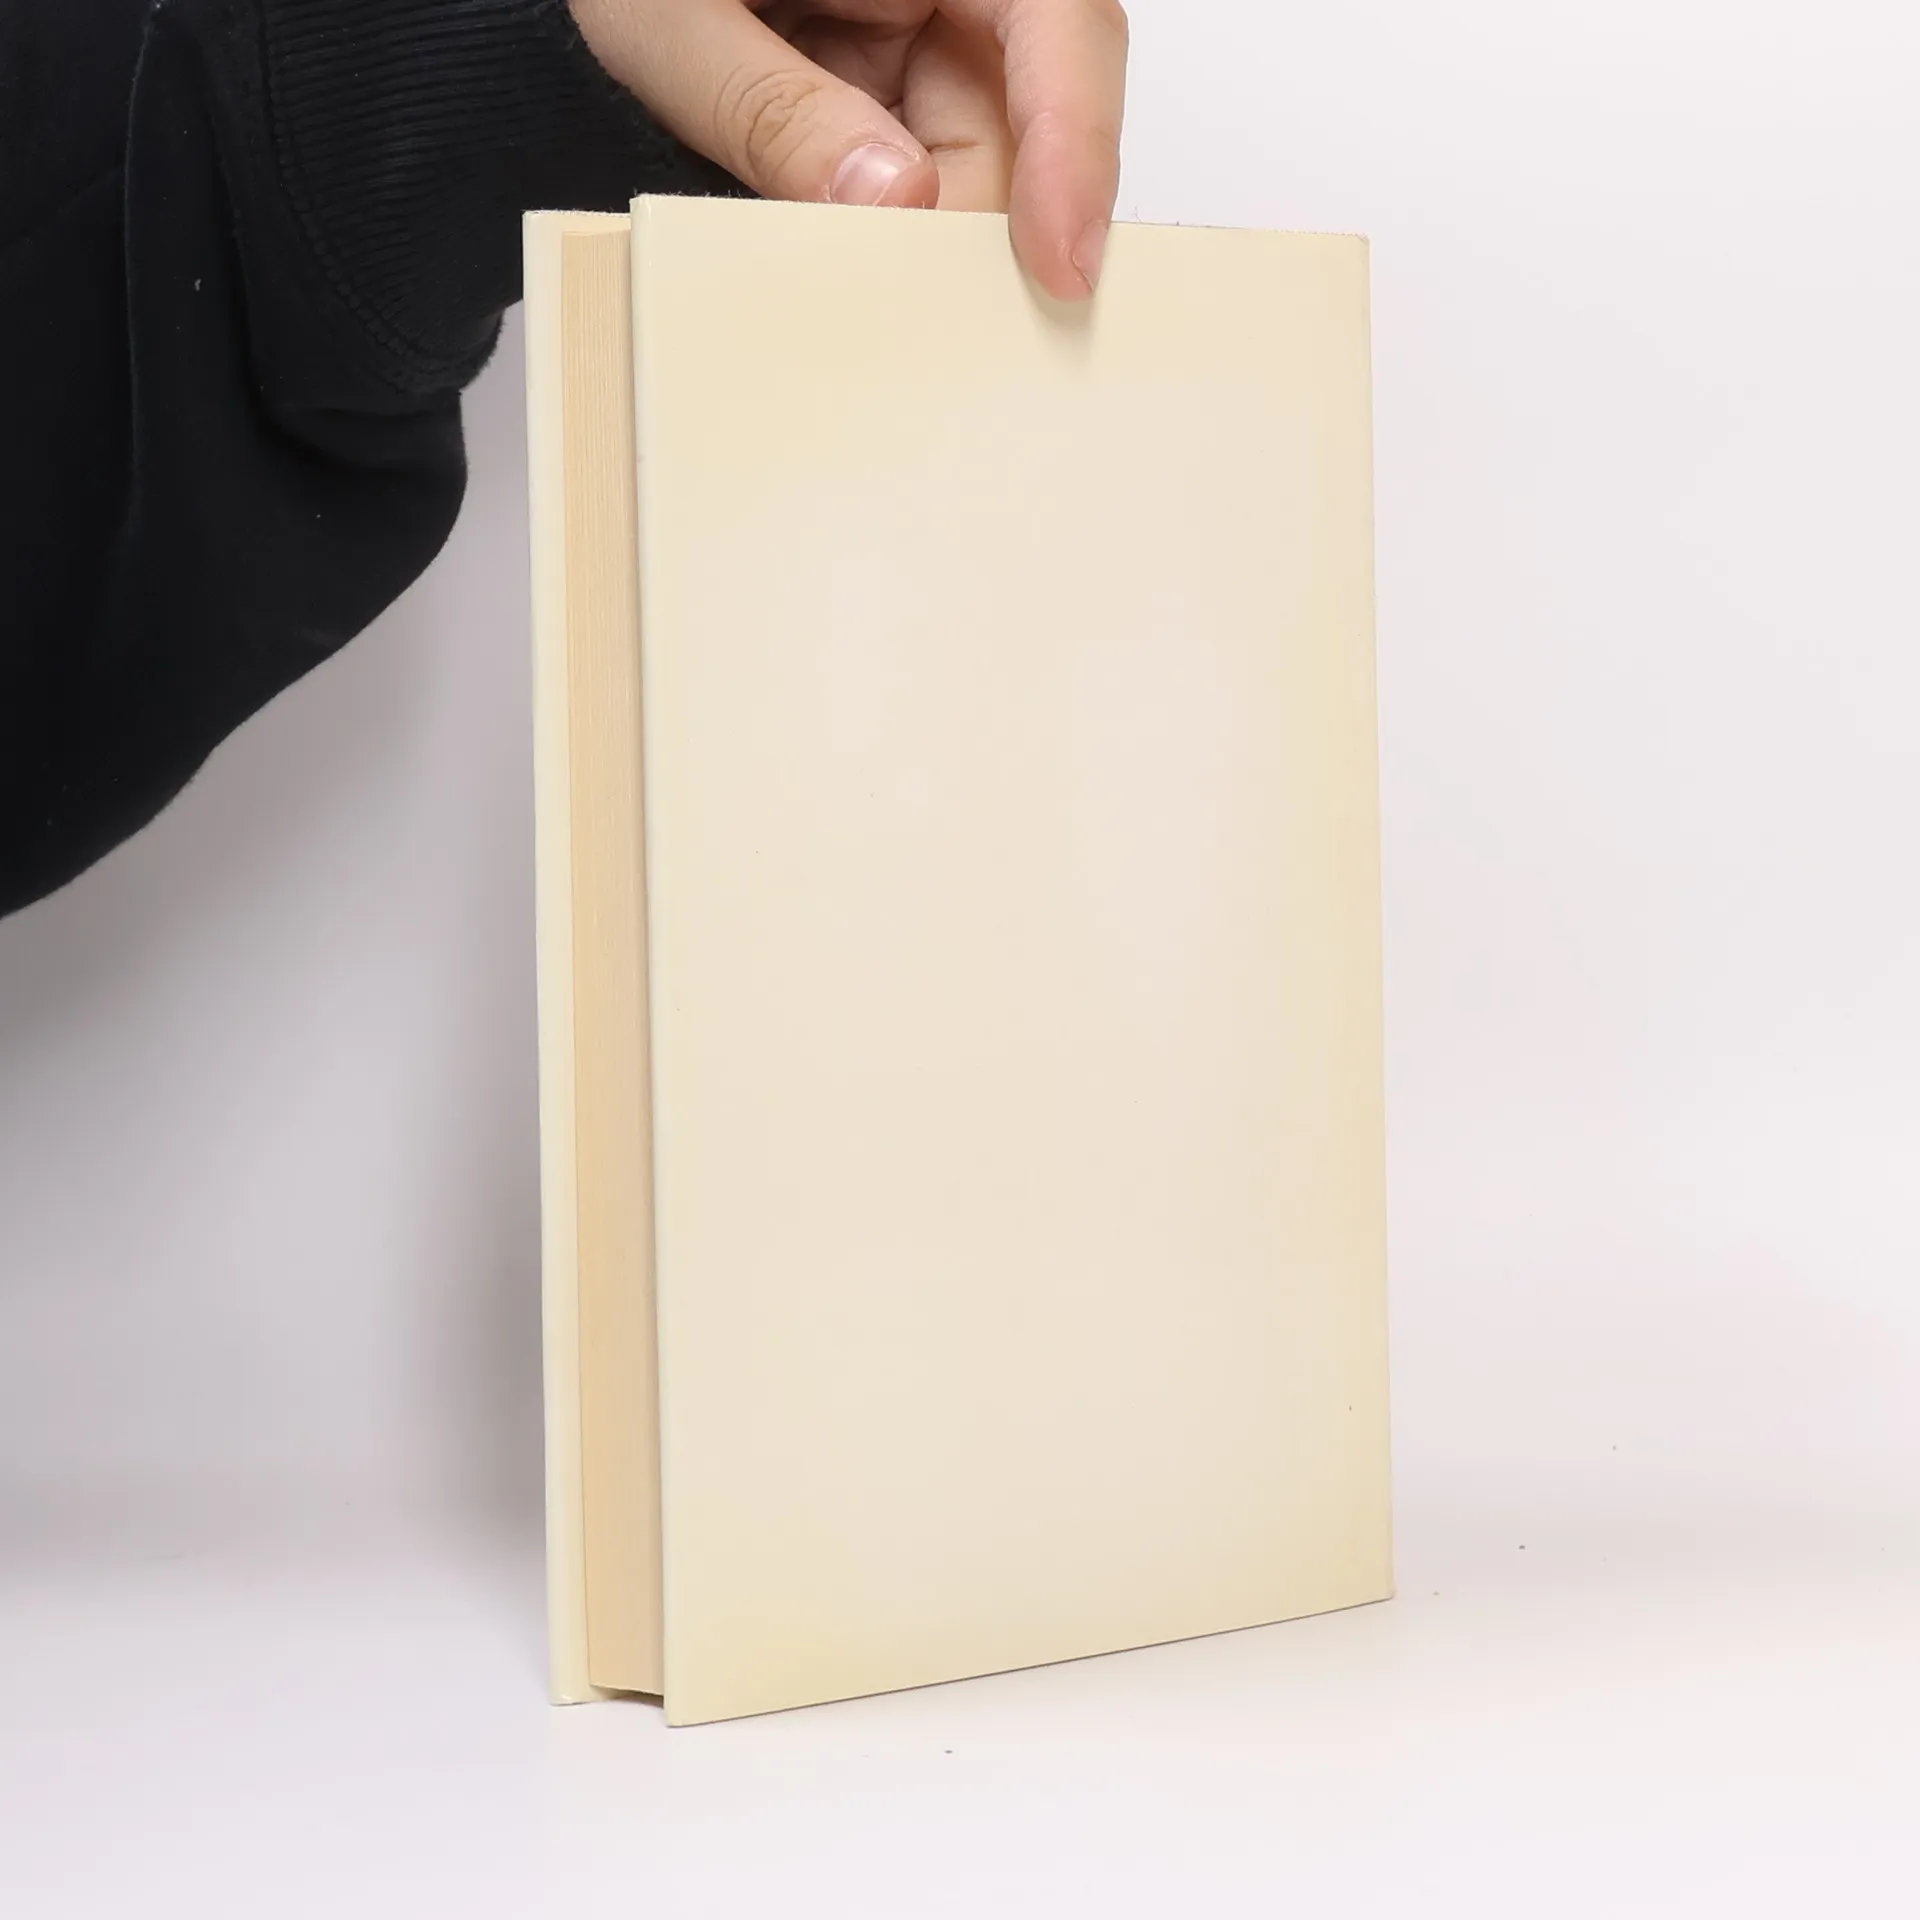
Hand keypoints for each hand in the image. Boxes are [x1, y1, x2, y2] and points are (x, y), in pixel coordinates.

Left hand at [569, 0, 1126, 298]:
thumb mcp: (670, 17)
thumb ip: (769, 106)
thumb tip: (893, 200)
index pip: (1060, 24)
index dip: (1077, 146)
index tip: (1059, 265)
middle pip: (1028, 124)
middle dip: (973, 232)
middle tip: (913, 327)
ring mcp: (927, 45)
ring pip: (978, 175)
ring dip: (912, 245)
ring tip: (840, 294)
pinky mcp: (894, 101)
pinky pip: (921, 191)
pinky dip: (880, 243)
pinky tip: (832, 269)